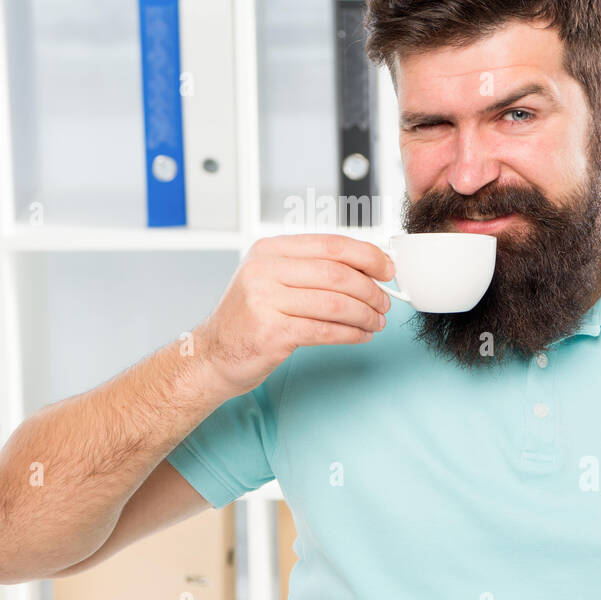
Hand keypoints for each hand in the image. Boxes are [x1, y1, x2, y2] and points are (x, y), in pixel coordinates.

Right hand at [195, 234, 395, 397]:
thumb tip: (366, 267)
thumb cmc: (250, 318)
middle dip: (370, 289)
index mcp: (270, 250)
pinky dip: (351, 333)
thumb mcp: (272, 279)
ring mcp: (265, 300)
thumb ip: (310, 269)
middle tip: (384, 302)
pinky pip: (326, 330)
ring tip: (376, 322)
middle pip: (337, 274)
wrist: (213, 354)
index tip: (387, 268)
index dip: (366, 255)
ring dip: (365, 314)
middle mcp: (264, 270)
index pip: (330, 244)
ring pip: (335, 303)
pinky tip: (361, 335)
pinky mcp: (271, 332)